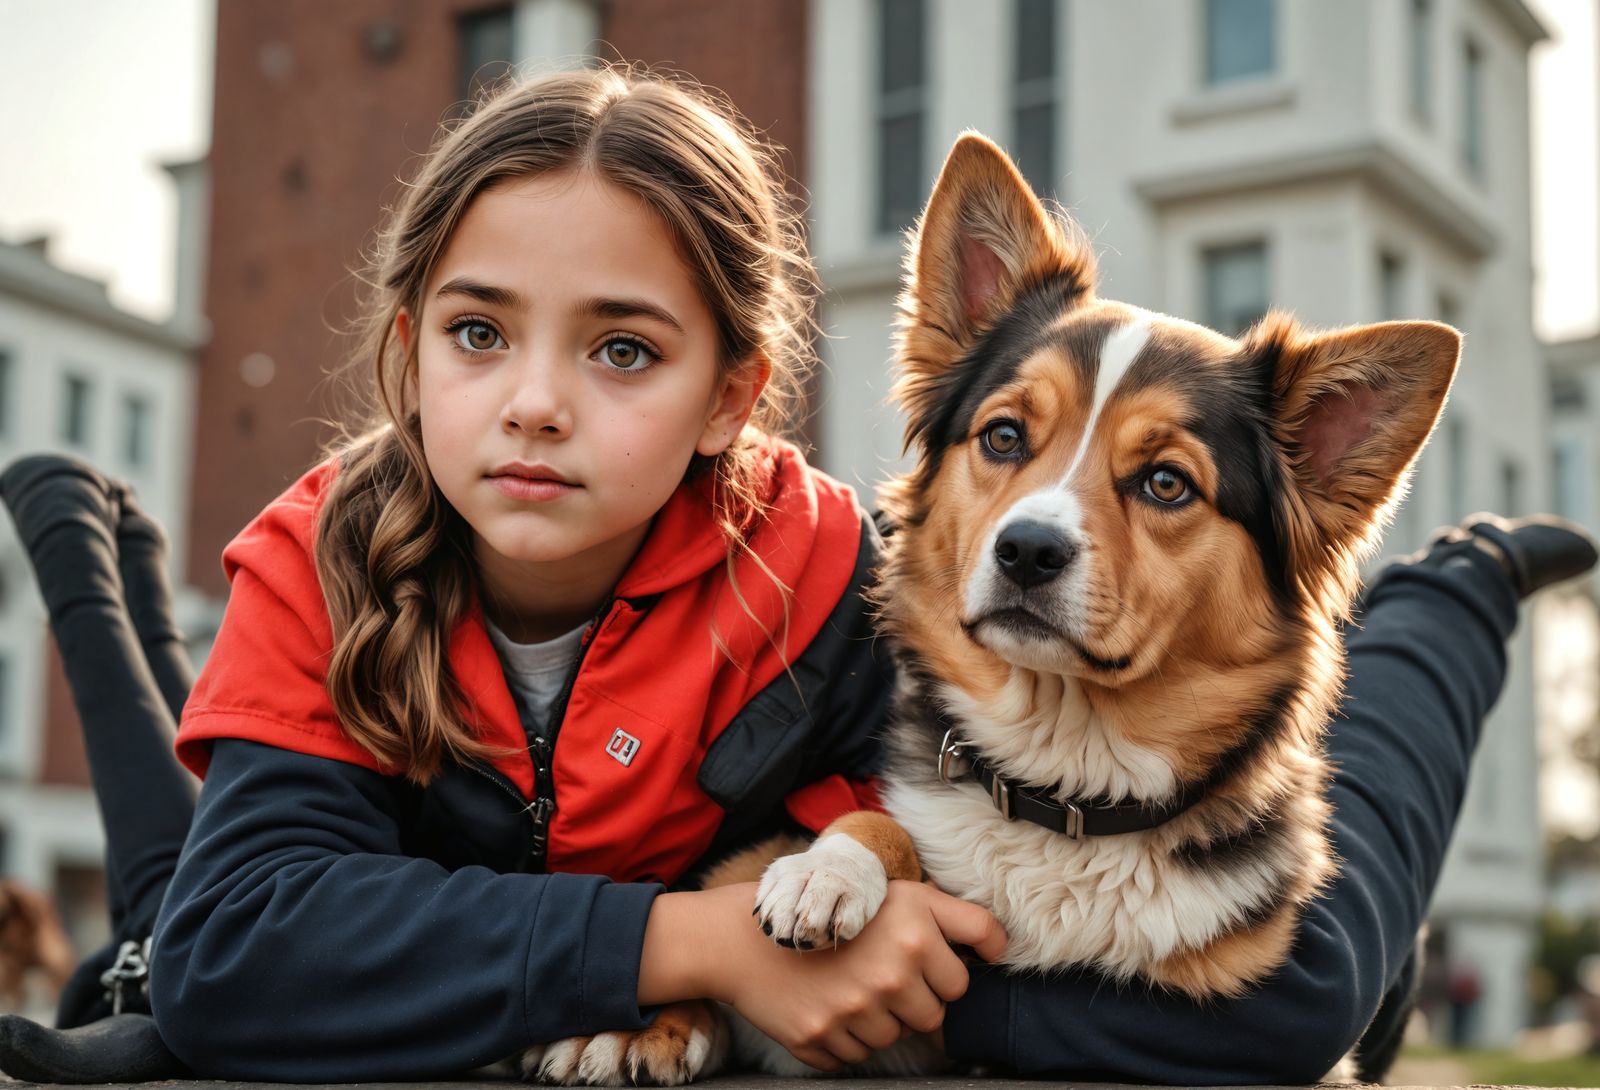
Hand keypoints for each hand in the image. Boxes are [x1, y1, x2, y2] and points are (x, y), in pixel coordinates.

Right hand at [643, 880, 1003, 1071]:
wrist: (744, 937)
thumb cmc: (828, 909)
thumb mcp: (899, 894)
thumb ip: (957, 919)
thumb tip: (1001, 950)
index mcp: (914, 929)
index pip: (962, 981)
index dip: (941, 971)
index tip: (921, 961)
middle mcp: (891, 971)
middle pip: (934, 1016)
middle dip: (912, 998)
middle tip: (876, 971)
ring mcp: (856, 1010)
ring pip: (896, 1038)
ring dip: (879, 1019)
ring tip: (847, 984)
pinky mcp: (823, 1040)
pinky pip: (857, 1056)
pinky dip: (845, 1037)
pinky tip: (825, 1003)